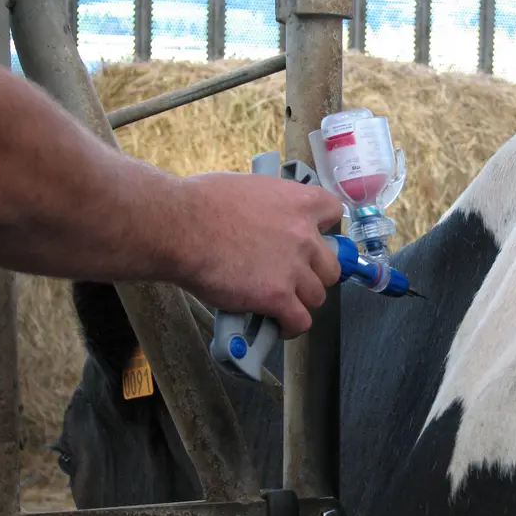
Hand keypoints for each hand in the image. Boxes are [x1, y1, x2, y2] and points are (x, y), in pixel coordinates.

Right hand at [171, 171, 343, 338]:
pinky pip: (300, 321)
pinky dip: (291, 326)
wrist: (180, 227)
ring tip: (282, 304)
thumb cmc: (201, 202)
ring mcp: (294, 268)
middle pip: (330, 265)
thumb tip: (266, 217)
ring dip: (301, 301)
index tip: (312, 238)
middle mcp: (305, 235)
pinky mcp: (278, 296)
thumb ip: (271, 205)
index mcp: (299, 202)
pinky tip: (279, 325)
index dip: (324, 230)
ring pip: (317, 296)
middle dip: (314, 274)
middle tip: (294, 277)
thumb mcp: (248, 188)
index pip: (335, 213)